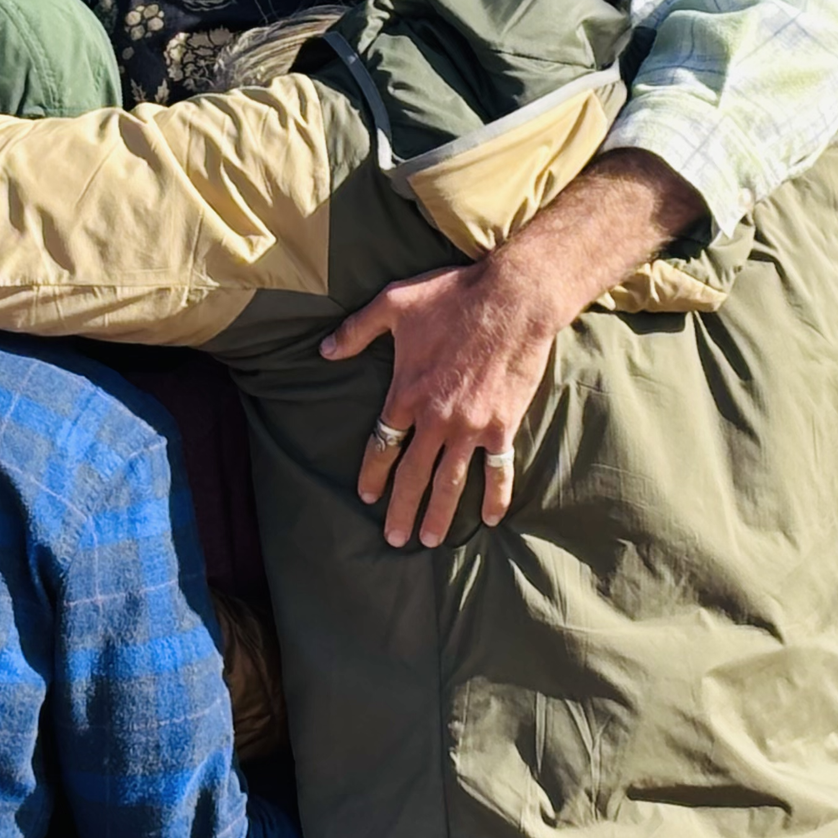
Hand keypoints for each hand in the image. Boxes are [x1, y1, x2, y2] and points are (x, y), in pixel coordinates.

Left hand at [321, 257, 561, 547]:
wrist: (513, 298)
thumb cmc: (452, 296)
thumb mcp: (394, 303)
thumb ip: (356, 330)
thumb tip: (324, 350)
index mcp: (406, 393)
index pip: (382, 444)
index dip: (373, 474)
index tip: (366, 496)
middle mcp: (435, 418)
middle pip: (413, 474)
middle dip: (401, 509)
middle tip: (394, 539)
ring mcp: (471, 426)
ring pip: (450, 481)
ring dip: (439, 514)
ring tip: (429, 540)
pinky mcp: (503, 425)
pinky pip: (498, 469)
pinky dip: (494, 496)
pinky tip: (489, 519)